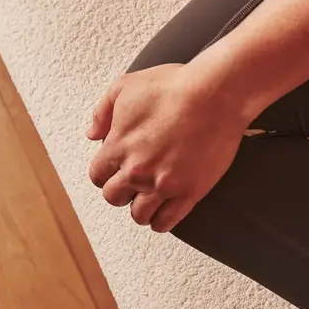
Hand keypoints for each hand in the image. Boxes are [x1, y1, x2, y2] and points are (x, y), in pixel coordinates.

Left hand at [86, 62, 247, 232]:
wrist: (216, 95)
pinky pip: (166, 222)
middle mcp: (137, 170)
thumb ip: (103, 112)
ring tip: (149, 200)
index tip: (117, 170)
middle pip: (114, 197)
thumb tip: (92, 134)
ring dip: (141, 209)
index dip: (106, 173)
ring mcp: (163, 184)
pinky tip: (163, 214)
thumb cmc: (175, 86)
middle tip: (134, 184)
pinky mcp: (189, 191)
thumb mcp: (126, 86)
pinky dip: (160, 222)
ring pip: (139, 215)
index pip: (98, 176)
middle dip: (121, 191)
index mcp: (118, 146)